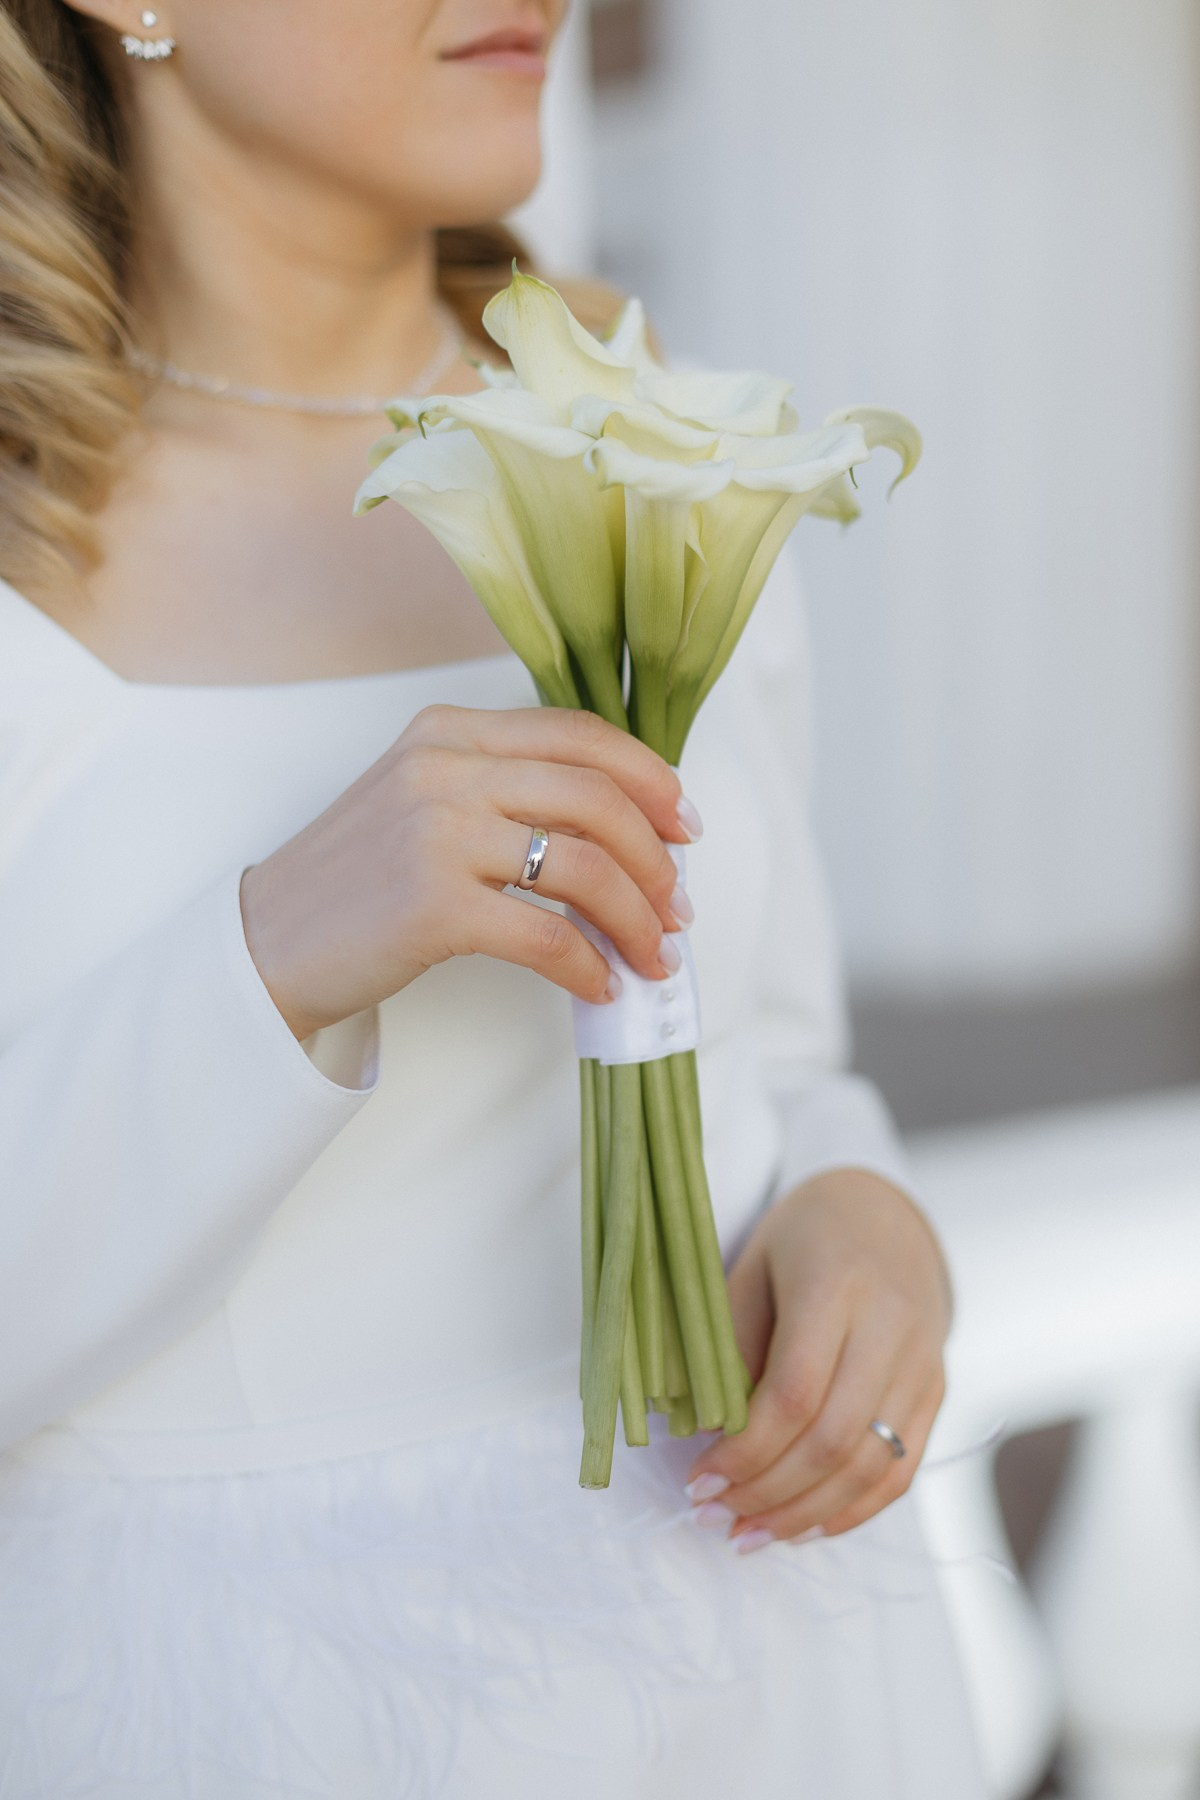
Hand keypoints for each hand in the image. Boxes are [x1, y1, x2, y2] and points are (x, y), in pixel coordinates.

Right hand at [239, 703, 698, 1040]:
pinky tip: (598, 985)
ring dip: (636, 920)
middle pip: (596, 799)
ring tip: (652, 956)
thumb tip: (623, 831)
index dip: (650, 780)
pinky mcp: (432, 905)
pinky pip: (547, 936)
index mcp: (451, 732)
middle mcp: (444, 768)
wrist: (267, 944)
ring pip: (583, 867)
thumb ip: (506, 790)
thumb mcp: (424, 800)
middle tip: (678, 909)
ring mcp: (436, 833)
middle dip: (656, 860)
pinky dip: (588, 966)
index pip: (580, 736)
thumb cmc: (359, 882)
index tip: (686, 827)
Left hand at [684, 1169, 951, 1548]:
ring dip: (804, 1514)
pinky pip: (901, 1469)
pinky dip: (851, 1510)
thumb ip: (730, 1343)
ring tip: (747, 1535)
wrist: (886, 1214)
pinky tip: (802, 1527)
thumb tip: (704, 1431)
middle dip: (767, 1493)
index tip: (697, 1477)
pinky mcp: (936, 1390)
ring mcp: (924, 1363)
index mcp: (838, 1284)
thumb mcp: (751, 1266)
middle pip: (834, 1439)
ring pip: (872, 1466)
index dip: (746, 1450)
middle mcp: (893, 1327)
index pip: (796, 1392)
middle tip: (709, 1516)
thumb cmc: (802, 1238)